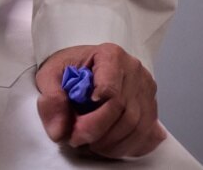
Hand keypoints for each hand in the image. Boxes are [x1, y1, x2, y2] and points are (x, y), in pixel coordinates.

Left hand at [36, 43, 165, 158]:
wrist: (86, 65)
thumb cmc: (71, 68)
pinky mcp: (152, 106)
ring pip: (138, 127)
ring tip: (91, 145)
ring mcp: (146, 89)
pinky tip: (110, 147)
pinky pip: (147, 134)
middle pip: (124, 111)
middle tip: (77, 140)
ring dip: (113, 144)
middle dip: (98, 133)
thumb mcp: (50, 74)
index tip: (77, 125)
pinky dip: (129, 147)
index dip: (95, 115)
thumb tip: (59, 131)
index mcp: (111, 55)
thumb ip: (51, 98)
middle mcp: (134, 70)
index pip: (111, 90)